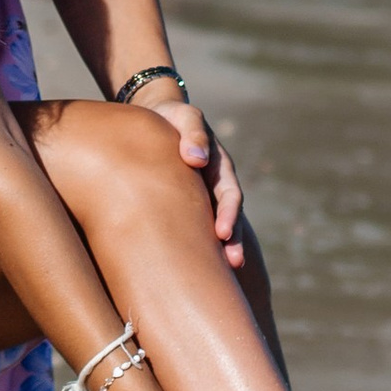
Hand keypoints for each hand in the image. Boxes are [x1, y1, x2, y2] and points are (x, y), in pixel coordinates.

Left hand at [150, 96, 245, 267]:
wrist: (156, 117)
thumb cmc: (171, 117)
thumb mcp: (185, 117)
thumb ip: (193, 133)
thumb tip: (196, 159)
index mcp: (219, 167)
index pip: (229, 194)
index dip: (229, 214)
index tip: (223, 233)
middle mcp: (213, 186)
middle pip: (228, 217)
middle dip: (232, 241)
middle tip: (233, 263)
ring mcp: (200, 197)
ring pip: (211, 226)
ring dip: (219, 248)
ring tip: (222, 273)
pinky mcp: (182, 204)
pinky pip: (192, 226)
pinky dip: (196, 245)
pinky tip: (188, 266)